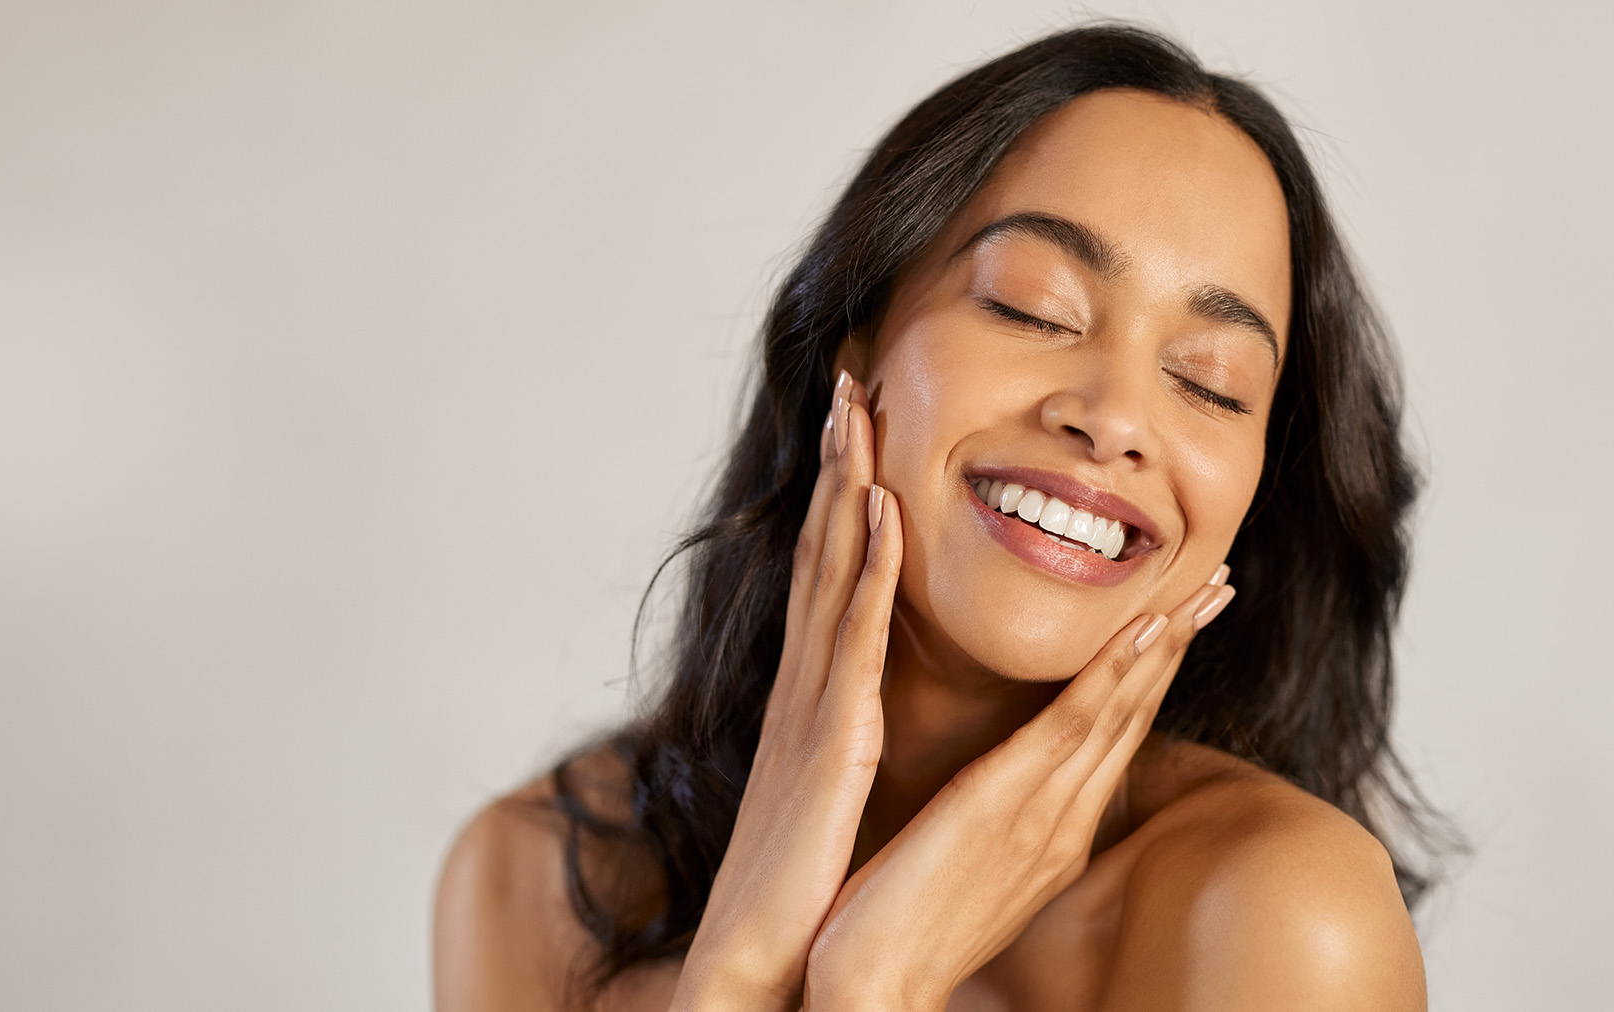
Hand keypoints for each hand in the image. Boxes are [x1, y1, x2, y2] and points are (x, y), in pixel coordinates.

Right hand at [668, 371, 901, 1010]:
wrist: (758, 966)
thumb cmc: (798, 892)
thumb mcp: (824, 795)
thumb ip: (838, 740)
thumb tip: (857, 711)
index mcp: (813, 700)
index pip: (830, 577)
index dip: (842, 497)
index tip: (860, 429)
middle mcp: (805, 686)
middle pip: (823, 550)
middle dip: (837, 461)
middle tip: (850, 378)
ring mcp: (811, 707)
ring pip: (832, 572)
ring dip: (846, 484)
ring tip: (858, 406)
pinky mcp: (830, 741)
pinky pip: (853, 638)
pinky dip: (867, 567)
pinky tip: (882, 508)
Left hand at [804, 567, 1236, 1010]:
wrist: (873, 985)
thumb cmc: (900, 927)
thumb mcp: (959, 866)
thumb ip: (990, 825)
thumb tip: (993, 793)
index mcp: (1052, 834)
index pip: (1112, 738)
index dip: (1150, 675)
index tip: (1178, 619)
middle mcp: (1062, 823)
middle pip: (1133, 718)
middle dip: (1179, 648)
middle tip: (1220, 587)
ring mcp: (1042, 815)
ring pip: (1118, 712)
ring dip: (1164, 645)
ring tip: (1204, 590)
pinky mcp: (1005, 806)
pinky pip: (1072, 727)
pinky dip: (1112, 675)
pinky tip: (1145, 631)